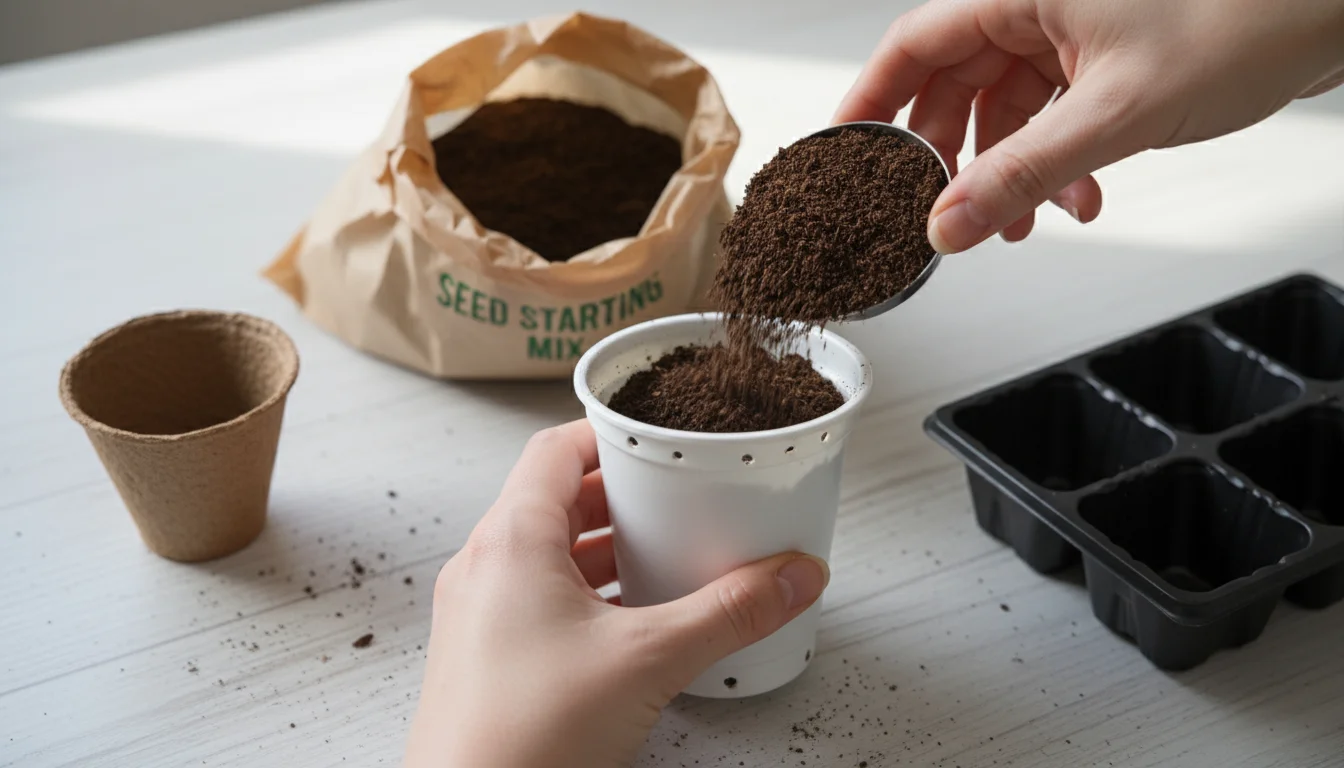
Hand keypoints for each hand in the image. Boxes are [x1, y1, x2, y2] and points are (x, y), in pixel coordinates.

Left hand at [403, 420, 828, 767]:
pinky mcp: (487, 657)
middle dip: (621, 495)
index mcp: (510, 542)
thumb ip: (730, 614)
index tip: (657, 437)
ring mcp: (479, 614)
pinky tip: (631, 618)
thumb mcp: (649, 662)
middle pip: (554, 498)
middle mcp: (485, 568)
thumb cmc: (523, 738)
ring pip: (547, 551)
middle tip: (675, 496)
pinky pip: (538, 597)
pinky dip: (587, 591)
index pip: (556, 449)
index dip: (609, 433)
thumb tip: (791, 577)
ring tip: (664, 553)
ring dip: (605, 545)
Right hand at [835, 0, 1343, 252]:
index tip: (844, 154)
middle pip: (953, 83)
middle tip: (930, 209)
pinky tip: (1080, 200)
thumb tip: (948, 224)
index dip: (871, 102)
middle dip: (947, 157)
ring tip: (1016, 223)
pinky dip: (1056, 167)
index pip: (913, 45)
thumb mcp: (1112, 115)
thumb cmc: (1242, 23)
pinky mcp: (1101, 61)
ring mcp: (1069, 33)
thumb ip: (1021, 176)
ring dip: (1007, 172)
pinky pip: (1050, 119)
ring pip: (1004, 109)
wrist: (1324, 18)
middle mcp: (1036, 7)